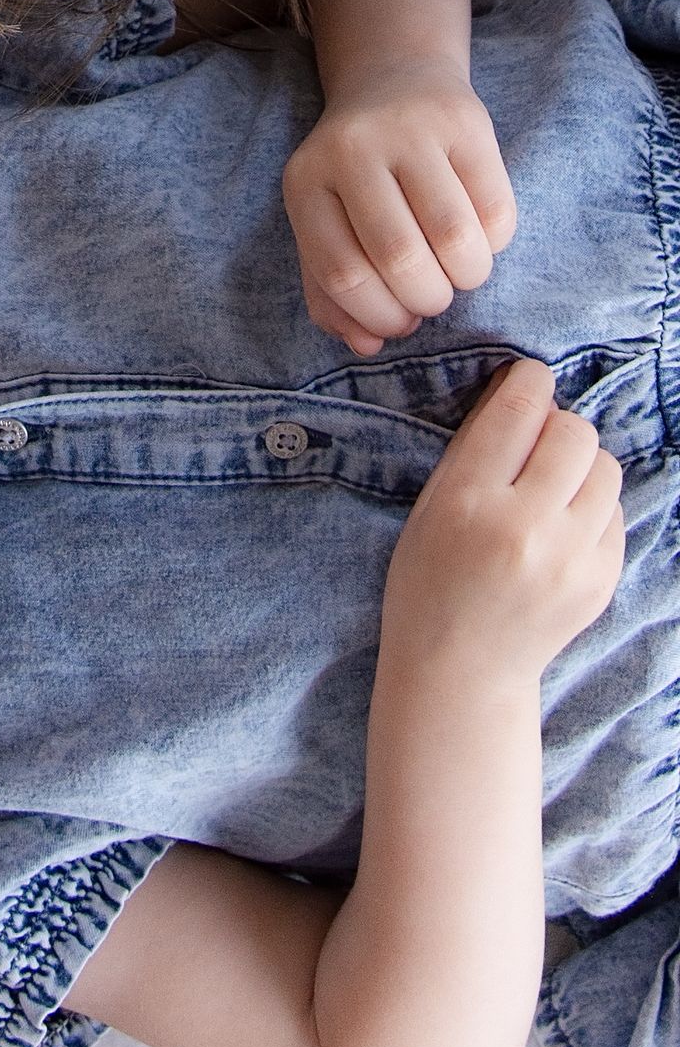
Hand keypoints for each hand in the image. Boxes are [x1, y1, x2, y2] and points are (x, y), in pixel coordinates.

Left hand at [283, 61, 517, 354]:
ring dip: (466, 277)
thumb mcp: (326, 220)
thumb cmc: (359, 174)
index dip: (379, 316)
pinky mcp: (466, 121)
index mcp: (305, 181)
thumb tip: (365, 346)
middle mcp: (350, 148)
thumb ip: (331, 290)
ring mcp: (409, 130)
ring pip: (455, 239)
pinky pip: (496, 212)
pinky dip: (494, 244)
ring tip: (458, 271)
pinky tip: (478, 234)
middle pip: (400, 258)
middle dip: (427, 300)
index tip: (398, 323)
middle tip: (432, 296)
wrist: (395, 79)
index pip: (341, 273)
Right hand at [383, 361, 624, 682]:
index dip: (528, 380)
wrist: (462, 670)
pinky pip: (616, 513)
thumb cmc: (430, 580)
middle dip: (557, 425)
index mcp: (469, 502)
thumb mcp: (430, 506)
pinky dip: (593, 507)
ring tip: (553, 485)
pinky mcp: (601, 582)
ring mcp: (570, 560)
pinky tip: (562, 526)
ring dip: (581, 465)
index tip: (529, 376)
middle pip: (573, 433)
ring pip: (606, 469)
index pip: (518, 411)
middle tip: (536, 443)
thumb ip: (475, 448)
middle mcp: (526, 527)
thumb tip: (520, 387)